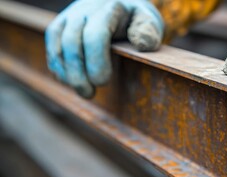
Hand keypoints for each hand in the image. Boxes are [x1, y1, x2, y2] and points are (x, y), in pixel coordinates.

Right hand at [46, 0, 163, 97]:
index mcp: (109, 9)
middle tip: (89, 94)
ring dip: (67, 74)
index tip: (103, 82)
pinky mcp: (59, 27)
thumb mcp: (149, 20)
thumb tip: (143, 45)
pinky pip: (52, 48)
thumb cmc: (136, 19)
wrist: (119, 3)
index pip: (95, 35)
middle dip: (78, 73)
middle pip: (71, 43)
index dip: (96, 61)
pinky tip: (71, 82)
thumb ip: (149, 31)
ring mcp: (69, 18)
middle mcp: (85, 11)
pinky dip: (58, 68)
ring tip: (83, 92)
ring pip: (58, 46)